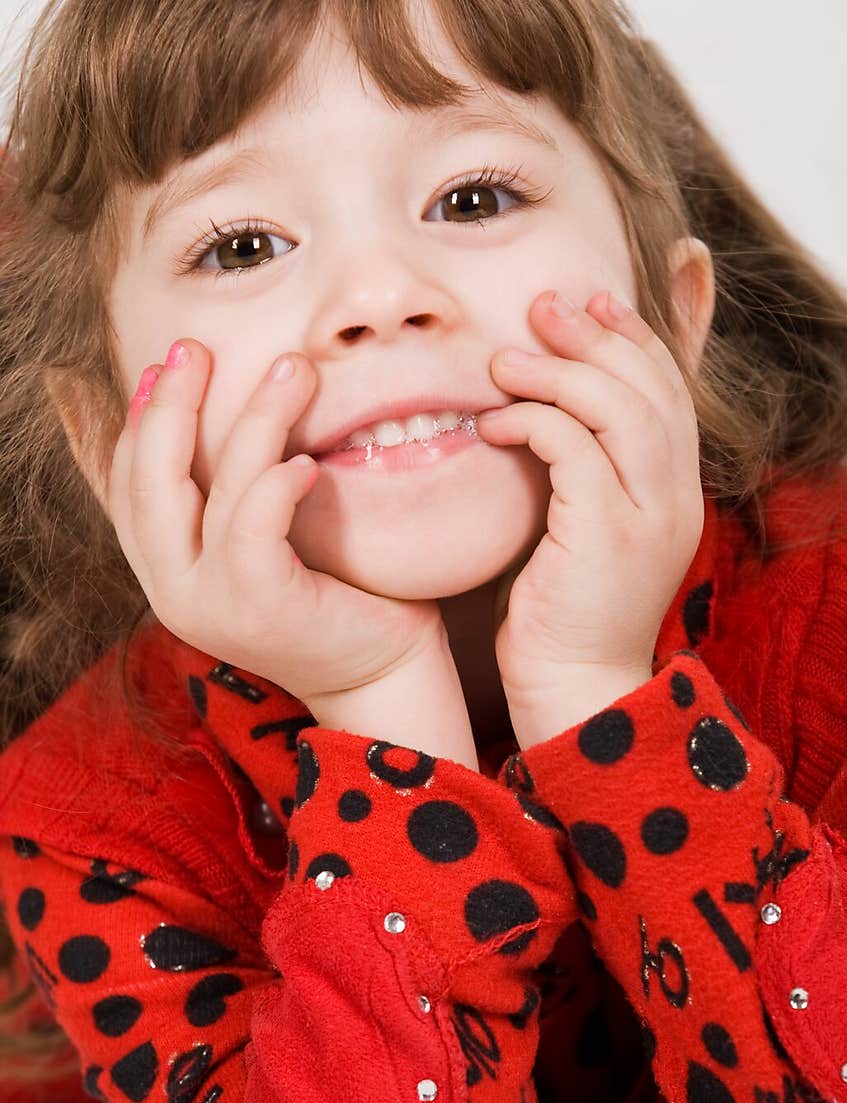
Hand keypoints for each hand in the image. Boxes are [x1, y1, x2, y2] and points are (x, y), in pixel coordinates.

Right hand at [109, 341, 447, 706]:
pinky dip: (275, 483)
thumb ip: (236, 495)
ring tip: (294, 369)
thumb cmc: (339, 598)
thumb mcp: (273, 541)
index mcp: (170, 573)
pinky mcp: (261, 607)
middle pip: (147, 481)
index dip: (137, 422)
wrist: (385, 676)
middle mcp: (174, 592)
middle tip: (195, 347)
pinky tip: (307, 461)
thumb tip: (230, 418)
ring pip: (210, 490)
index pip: (127, 488)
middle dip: (169, 405)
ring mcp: (211, 604)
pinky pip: (252, 526)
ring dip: (251, 419)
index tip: (160, 367)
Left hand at [476, 289, 704, 710]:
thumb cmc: (560, 612)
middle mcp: (676, 500)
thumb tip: (538, 408)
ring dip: (560, 372)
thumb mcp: (577, 527)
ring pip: (620, 410)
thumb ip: (577, 469)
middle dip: (597, 336)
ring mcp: (650, 519)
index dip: (632, 338)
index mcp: (675, 493)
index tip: (586, 303)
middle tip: (542, 307)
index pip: (670, 391)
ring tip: (503, 360)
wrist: (570, 691)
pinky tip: (494, 422)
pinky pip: (575, 450)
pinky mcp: (609, 538)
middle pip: (652, 388)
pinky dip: (534, 422)